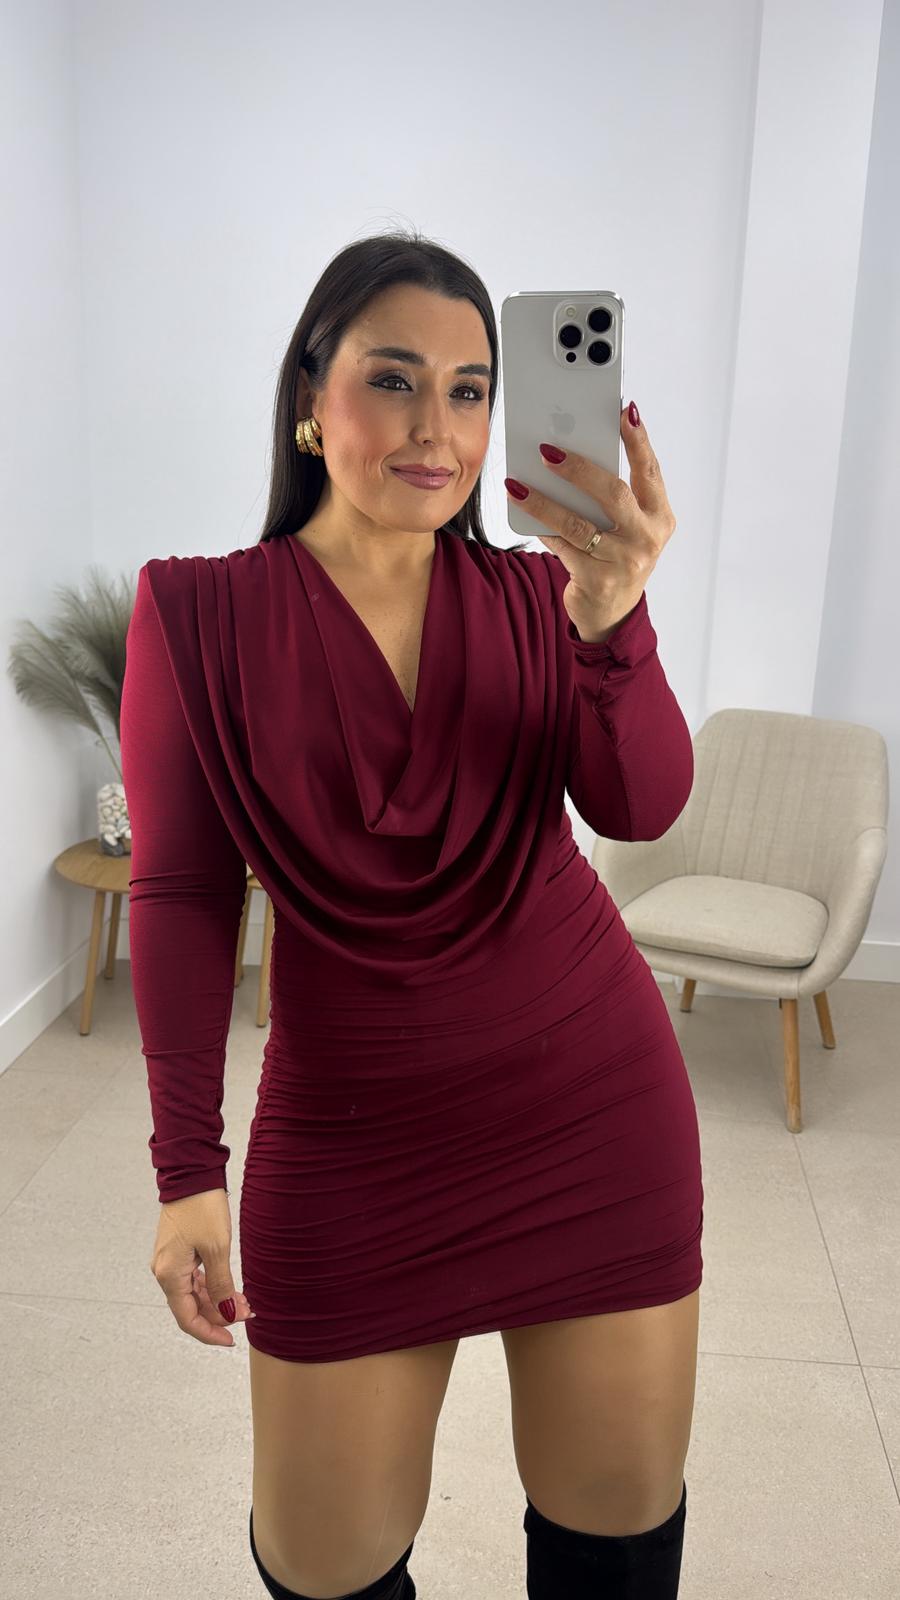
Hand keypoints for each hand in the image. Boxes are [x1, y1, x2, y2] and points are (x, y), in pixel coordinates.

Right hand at [150, 1187, 255, 1347]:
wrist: (191, 1174)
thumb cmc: (201, 1207)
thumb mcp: (217, 1248)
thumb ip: (221, 1285)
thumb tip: (228, 1313)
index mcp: (170, 1274)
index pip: (187, 1318)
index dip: (209, 1333)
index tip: (231, 1340)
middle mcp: (165, 1271)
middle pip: (190, 1308)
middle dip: (219, 1315)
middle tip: (248, 1312)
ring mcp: (170, 1261)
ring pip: (193, 1294)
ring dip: (217, 1301)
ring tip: (244, 1301)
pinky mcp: (178, 1251)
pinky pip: (193, 1279)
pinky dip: (212, 1286)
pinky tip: (230, 1288)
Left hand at [504, 403, 676, 643]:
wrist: (611, 615)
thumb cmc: (617, 557)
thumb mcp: (628, 528)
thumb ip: (615, 497)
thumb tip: (573, 453)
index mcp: (661, 517)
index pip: (650, 471)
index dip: (637, 440)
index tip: (622, 411)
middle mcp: (647, 539)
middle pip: (613, 493)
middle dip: (579, 468)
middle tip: (548, 450)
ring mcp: (623, 562)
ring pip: (579, 523)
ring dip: (544, 500)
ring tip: (517, 484)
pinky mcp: (597, 581)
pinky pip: (562, 547)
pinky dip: (542, 528)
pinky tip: (523, 511)